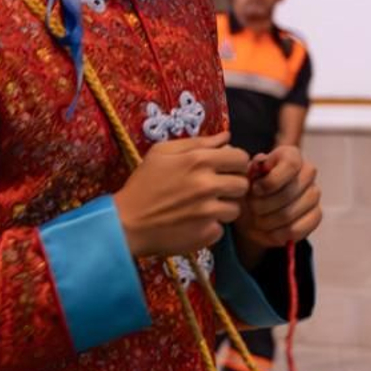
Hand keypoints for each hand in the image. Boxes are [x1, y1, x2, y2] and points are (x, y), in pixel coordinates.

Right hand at [114, 133, 250, 258]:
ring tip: (204, 208)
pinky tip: (194, 224)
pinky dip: (210, 227)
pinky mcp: (207, 234)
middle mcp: (208, 185)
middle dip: (232, 186)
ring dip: (223, 208)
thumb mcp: (162, 153)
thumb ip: (198, 142)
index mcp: (199, 160)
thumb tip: (227, 137)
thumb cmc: (143, 184)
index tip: (225, 169)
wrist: (127, 223)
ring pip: (236, 209)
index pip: (241, 158)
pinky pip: (222, 229)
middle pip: (243, 184)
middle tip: (215, 190)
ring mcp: (209, 212)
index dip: (235, 163)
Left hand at [233, 145, 320, 260]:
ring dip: (268, 221)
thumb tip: (260, 165)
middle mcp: (307, 171)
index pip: (291, 164)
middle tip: (252, 208)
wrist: (252, 212)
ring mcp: (314, 194)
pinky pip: (298, 229)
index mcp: (291, 155)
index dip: (271, 181)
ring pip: (291, 213)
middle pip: (289, 192)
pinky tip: (269, 231)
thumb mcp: (245, 177)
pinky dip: (279, 234)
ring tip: (257, 220)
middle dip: (264, 205)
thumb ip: (252, 170)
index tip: (255, 190)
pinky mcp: (316, 215)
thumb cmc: (249, 189)